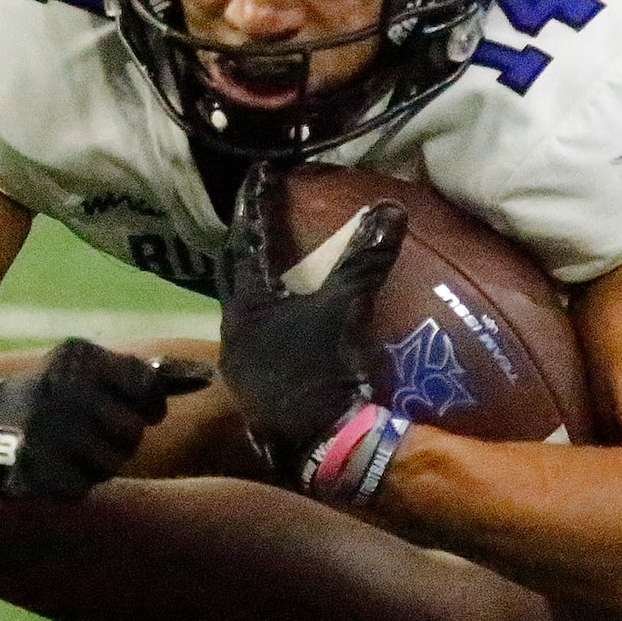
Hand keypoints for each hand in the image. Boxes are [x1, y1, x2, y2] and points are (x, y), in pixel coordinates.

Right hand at [0, 339, 212, 500]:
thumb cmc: (52, 398)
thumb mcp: (90, 372)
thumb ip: (147, 375)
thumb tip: (207, 375)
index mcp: (79, 356)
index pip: (149, 389)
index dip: (145, 407)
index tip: (126, 409)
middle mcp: (63, 389)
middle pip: (133, 431)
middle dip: (119, 438)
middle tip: (88, 432)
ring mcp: (46, 430)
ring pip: (113, 462)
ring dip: (98, 464)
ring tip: (68, 449)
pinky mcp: (34, 469)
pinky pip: (83, 488)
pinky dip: (73, 484)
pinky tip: (51, 468)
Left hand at [215, 179, 406, 479]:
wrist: (320, 449)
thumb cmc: (323, 374)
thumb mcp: (346, 311)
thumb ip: (363, 260)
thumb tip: (390, 208)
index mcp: (246, 305)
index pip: (246, 239)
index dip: (255, 203)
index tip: (261, 171)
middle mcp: (232, 331)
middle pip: (231, 271)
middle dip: (243, 240)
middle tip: (258, 213)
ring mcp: (241, 363)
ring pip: (240, 306)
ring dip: (255, 282)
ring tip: (275, 263)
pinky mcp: (256, 388)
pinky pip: (257, 336)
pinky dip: (271, 315)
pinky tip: (290, 319)